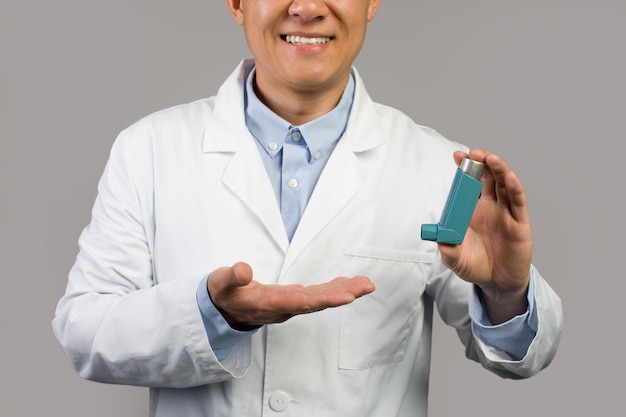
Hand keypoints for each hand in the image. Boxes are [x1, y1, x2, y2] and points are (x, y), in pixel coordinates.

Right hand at [207, 262, 374, 327]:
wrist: (221, 311)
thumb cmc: (222, 294)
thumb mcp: (220, 283)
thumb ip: (232, 276)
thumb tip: (243, 270)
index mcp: (268, 303)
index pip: (300, 302)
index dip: (324, 299)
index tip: (346, 296)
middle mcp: (283, 307)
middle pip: (317, 302)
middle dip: (343, 294)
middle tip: (367, 286)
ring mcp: (288, 305)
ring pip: (319, 299)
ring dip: (343, 291)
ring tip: (366, 284)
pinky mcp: (291, 300)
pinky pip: (316, 296)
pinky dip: (333, 289)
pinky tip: (348, 285)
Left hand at [438, 149, 532, 322]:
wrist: (497, 283)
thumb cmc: (476, 266)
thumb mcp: (456, 261)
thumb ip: (448, 252)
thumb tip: (440, 242)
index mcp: (472, 210)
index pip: (468, 184)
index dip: (464, 169)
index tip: (456, 155)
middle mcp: (490, 207)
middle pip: (487, 178)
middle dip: (481, 163)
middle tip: (473, 153)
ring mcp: (505, 213)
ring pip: (504, 185)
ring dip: (498, 169)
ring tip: (490, 158)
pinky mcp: (519, 223)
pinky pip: (518, 202)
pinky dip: (515, 188)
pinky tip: (510, 177)